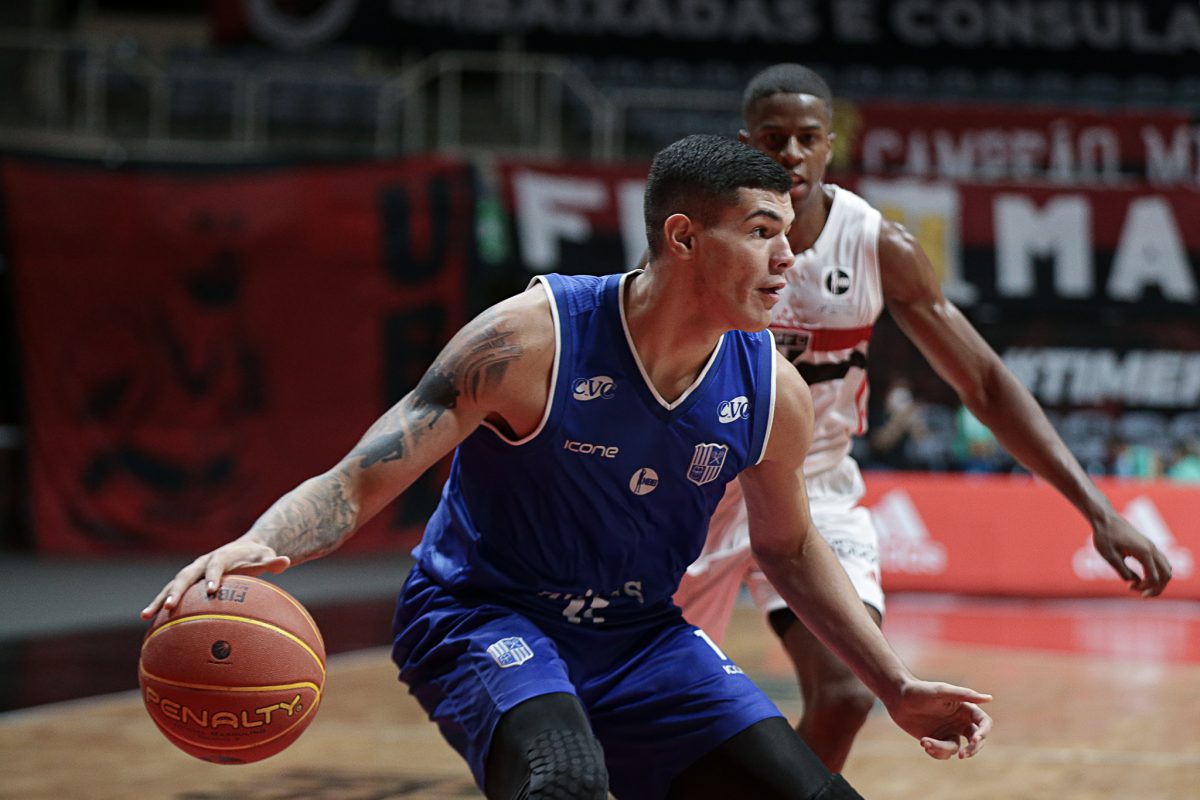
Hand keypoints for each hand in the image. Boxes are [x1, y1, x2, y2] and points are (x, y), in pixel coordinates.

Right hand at [140, 541, 290, 619]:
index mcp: (221, 556)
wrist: (243, 549)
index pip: (216, 565)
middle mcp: (202, 562)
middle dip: (178, 589)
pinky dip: (159, 605)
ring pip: (172, 585)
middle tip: (171, 606)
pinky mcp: (187, 583)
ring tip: (146, 616)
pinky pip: (171, 593)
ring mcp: (192, 572)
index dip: (213, 576)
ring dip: (159, 599)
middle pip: (187, 575)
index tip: (211, 590)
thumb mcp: (266, 557)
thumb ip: (273, 561)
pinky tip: (147, 623)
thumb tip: (286, 561)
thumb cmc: (256, 557)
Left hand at [885, 680, 991, 759]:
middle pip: (976, 741)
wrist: (896, 698)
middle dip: (972, 750)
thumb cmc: (919, 691)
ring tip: (925, 742)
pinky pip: (943, 753)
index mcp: (964, 708)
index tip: (974, 740)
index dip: (983, 732)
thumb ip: (964, 695)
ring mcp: (948, 732)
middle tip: (962, 755)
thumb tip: (989, 698)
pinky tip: (923, 742)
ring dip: (942, 749)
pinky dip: (935, 751)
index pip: (983, 723)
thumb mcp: (941, 691)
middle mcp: (959, 722)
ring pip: (956, 749)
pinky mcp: (936, 740)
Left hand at [1092, 512, 1172, 596]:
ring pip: (1166, 568)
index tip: (1129, 587)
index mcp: (1144, 552)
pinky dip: (1156, 573)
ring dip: (1158, 581)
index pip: (1154, 578)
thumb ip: (1123, 571)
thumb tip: (1134, 582)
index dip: (1144, 587)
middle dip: (1157, 588)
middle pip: (1166, 575)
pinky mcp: (1148, 546)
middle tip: (1142, 595)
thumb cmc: (1105, 536)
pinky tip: (1142, 577)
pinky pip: (1161, 563)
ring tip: (1142, 587)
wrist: (1105, 518)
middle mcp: (1152, 549)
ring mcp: (1152, 547)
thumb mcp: (1110, 557)